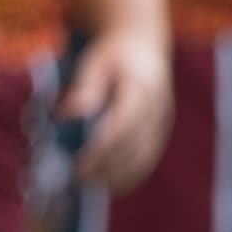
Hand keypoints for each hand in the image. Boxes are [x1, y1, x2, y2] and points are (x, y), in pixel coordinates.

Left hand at [60, 26, 175, 193]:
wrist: (143, 46)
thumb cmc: (112, 54)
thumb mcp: (94, 62)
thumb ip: (85, 88)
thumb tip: (69, 114)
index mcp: (141, 87)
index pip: (123, 126)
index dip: (103, 148)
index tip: (80, 163)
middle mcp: (156, 108)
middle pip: (134, 146)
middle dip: (106, 167)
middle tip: (77, 178)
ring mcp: (162, 122)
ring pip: (144, 158)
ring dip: (117, 176)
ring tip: (89, 183)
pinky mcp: (160, 132)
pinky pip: (148, 159)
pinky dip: (130, 175)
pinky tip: (109, 184)